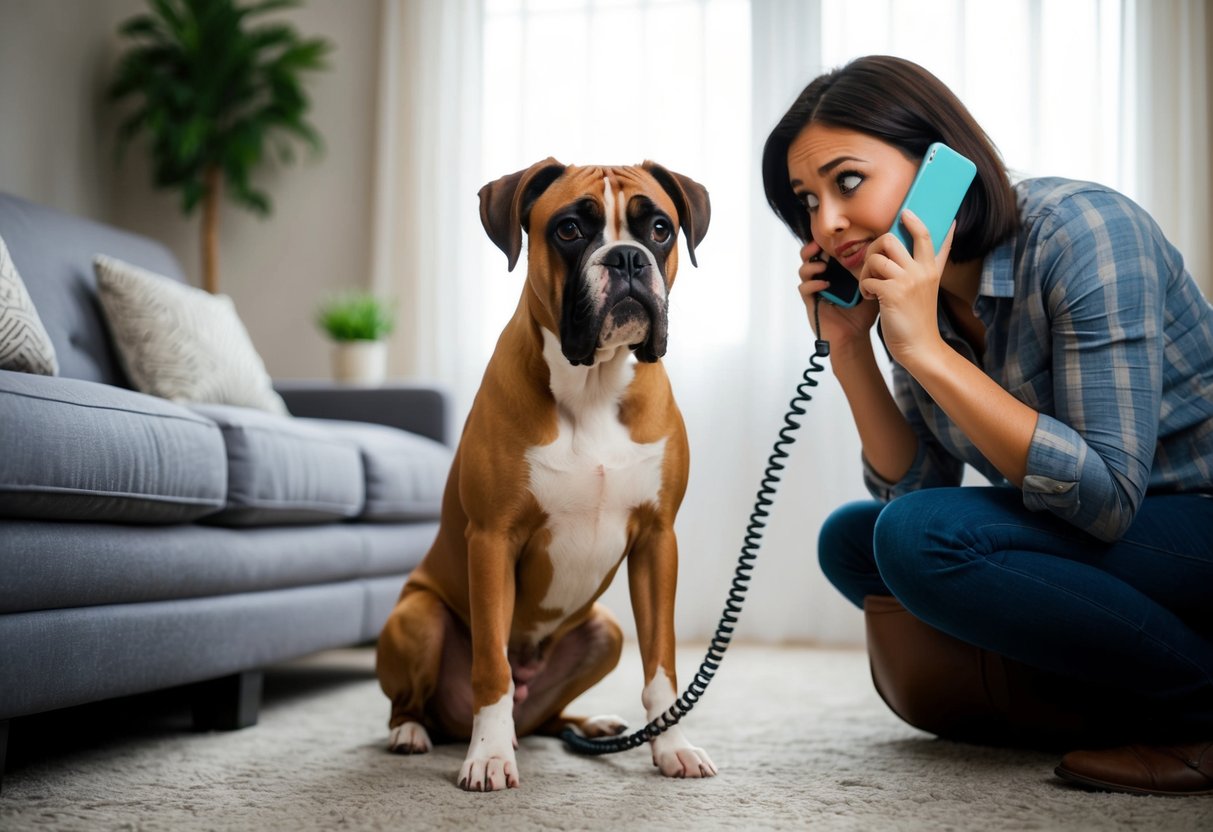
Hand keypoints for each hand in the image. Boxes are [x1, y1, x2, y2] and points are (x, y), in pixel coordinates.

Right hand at [797, 240, 878, 357]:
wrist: (855, 336)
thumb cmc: (863, 312)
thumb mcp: (871, 286)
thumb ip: (873, 270)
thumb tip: (888, 250)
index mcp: (834, 272)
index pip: (825, 251)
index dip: (825, 242)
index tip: (834, 236)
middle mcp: (821, 278)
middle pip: (808, 256)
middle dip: (811, 248)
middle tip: (818, 244)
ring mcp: (814, 290)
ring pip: (803, 270)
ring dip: (811, 265)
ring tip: (822, 266)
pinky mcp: (810, 302)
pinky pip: (804, 289)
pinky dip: (813, 284)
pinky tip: (825, 285)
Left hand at [858, 210, 952, 367]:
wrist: (919, 347)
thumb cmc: (918, 317)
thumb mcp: (929, 287)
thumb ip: (930, 263)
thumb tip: (942, 234)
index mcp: (931, 268)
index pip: (927, 236)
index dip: (916, 221)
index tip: (906, 212)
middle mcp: (921, 271)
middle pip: (891, 238)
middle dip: (873, 248)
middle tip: (873, 265)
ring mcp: (908, 281)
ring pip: (875, 257)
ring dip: (865, 272)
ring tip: (870, 286)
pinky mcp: (893, 294)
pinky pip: (868, 279)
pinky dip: (864, 289)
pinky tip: (871, 298)